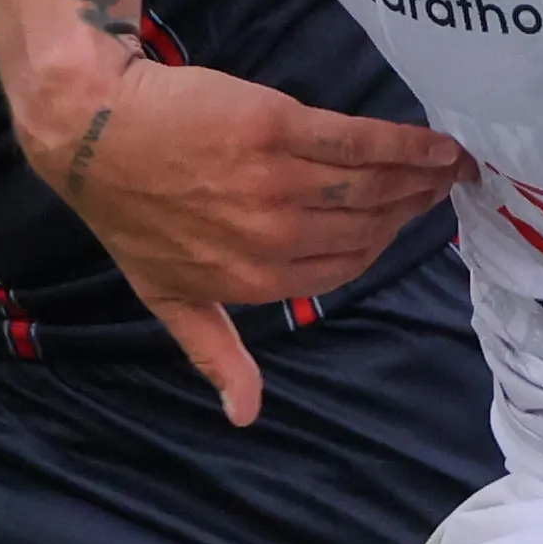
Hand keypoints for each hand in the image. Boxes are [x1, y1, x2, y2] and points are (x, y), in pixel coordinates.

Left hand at [19, 59, 467, 425]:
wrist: (93, 130)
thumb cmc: (128, 210)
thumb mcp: (166, 296)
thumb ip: (214, 351)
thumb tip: (244, 415)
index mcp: (254, 280)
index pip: (342, 266)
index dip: (382, 242)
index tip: (406, 219)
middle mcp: (272, 238)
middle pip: (365, 224)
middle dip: (411, 205)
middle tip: (442, 183)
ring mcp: (277, 183)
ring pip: (368, 183)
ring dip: (419, 172)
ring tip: (448, 160)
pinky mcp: (278, 128)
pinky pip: (357, 141)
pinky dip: (402, 142)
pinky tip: (432, 139)